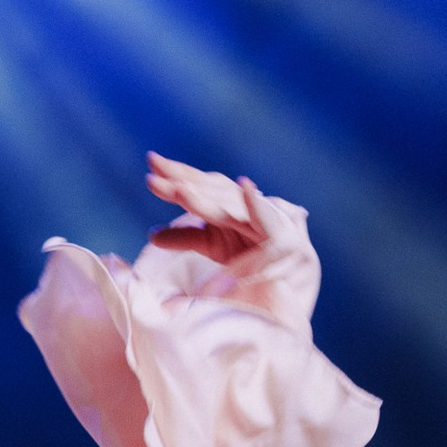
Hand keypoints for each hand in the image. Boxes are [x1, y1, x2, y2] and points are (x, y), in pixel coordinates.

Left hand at [136, 153, 317, 325]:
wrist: (296, 284)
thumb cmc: (253, 257)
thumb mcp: (216, 245)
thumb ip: (186, 238)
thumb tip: (151, 233)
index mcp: (232, 205)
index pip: (202, 184)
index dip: (178, 173)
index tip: (150, 162)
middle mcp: (250, 207)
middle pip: (214, 190)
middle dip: (184, 183)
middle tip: (154, 178)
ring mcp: (270, 220)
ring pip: (234, 207)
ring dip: (208, 199)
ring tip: (181, 192)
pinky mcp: (287, 242)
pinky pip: (269, 225)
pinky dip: (257, 206)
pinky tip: (245, 186)